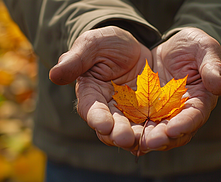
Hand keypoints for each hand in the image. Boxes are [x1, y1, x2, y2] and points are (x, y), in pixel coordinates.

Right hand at [49, 26, 151, 149]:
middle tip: (126, 138)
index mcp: (91, 94)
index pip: (90, 109)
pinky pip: (152, 124)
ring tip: (148, 141)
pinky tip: (165, 132)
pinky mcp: (148, 113)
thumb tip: (55, 74)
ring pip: (132, 130)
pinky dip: (157, 130)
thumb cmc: (109, 44)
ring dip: (138, 138)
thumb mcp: (93, 45)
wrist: (135, 48)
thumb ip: (76, 59)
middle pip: (111, 126)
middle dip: (118, 133)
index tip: (103, 124)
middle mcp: (109, 109)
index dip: (96, 117)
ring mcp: (129, 113)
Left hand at [133, 27, 220, 153]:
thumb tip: (219, 86)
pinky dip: (131, 128)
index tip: (173, 130)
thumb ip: (212, 66)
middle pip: (174, 131)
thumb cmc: (194, 47)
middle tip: (148, 142)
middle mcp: (182, 112)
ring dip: (144, 138)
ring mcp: (163, 113)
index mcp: (200, 100)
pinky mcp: (147, 110)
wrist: (174, 48)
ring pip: (155, 131)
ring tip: (131, 141)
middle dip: (162, 138)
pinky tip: (119, 132)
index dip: (185, 124)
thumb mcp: (205, 49)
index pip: (195, 116)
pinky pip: (139, 122)